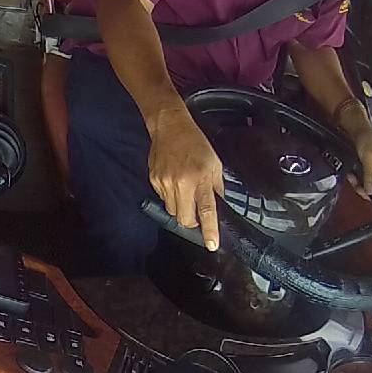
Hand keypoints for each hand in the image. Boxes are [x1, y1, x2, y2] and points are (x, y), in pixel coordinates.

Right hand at [146, 106, 224, 250]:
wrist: (170, 127)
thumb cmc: (195, 143)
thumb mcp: (214, 163)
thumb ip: (216, 186)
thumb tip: (217, 205)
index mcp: (200, 178)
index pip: (206, 211)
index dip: (209, 230)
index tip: (212, 245)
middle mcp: (181, 183)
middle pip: (184, 219)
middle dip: (191, 220)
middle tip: (196, 210)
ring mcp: (164, 183)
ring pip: (173, 211)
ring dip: (181, 207)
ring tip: (184, 189)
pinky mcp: (154, 181)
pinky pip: (163, 199)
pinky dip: (171, 196)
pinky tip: (174, 181)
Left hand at [347, 125, 371, 199]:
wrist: (355, 130)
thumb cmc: (367, 142)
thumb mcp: (369, 160)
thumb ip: (370, 176)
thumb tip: (370, 192)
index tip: (369, 198)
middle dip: (364, 189)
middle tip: (357, 187)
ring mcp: (369, 170)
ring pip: (363, 184)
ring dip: (356, 183)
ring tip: (351, 178)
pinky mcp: (359, 167)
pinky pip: (356, 177)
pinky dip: (352, 178)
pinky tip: (349, 175)